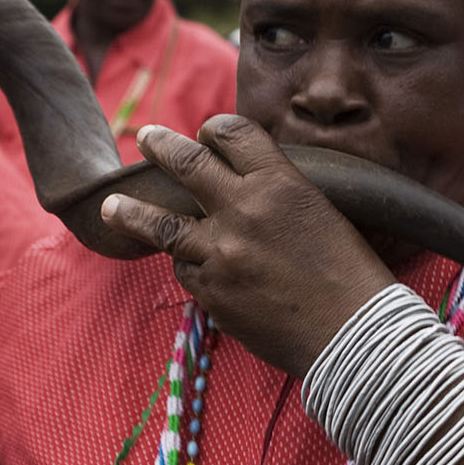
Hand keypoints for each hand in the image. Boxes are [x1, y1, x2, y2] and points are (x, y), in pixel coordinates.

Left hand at [100, 118, 394, 377]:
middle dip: (162, 147)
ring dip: (132, 211)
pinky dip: (186, 262)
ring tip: (111, 206)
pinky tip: (190, 263)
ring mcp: (221, 252)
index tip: (206, 134)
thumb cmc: (351, 272)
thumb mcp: (322, 211)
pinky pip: (185, 268)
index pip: (231, 133)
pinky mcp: (211, 291)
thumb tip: (242, 184)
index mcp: (279, 181)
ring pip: (161, 223)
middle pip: (187, 164)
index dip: (215, 130)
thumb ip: (278, 192)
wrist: (352, 334)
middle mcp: (243, 209)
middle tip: (147, 139)